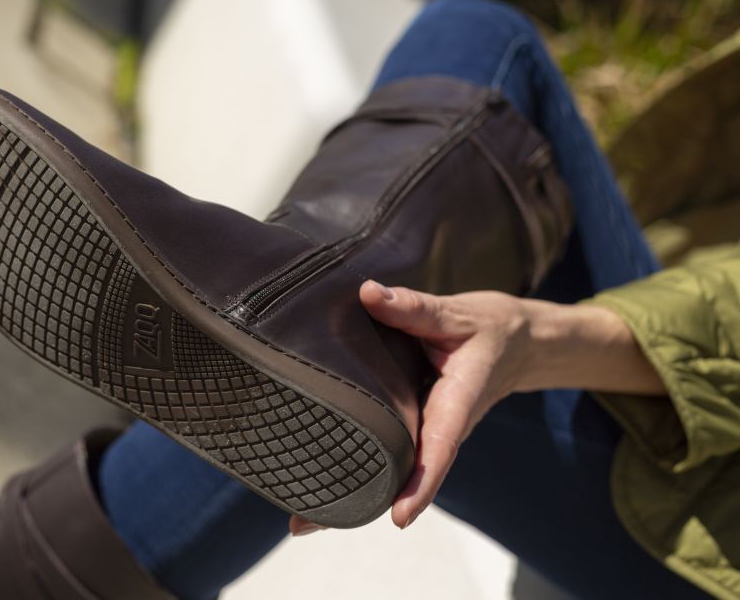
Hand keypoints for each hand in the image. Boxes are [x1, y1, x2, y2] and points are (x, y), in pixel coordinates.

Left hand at [290, 280, 662, 535]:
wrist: (518, 343)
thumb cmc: (490, 329)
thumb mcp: (458, 313)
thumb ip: (415, 307)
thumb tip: (368, 293)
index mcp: (457, 401)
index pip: (440, 447)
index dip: (421, 483)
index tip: (399, 518)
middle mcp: (439, 424)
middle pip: (403, 473)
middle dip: (361, 500)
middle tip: (306, 525)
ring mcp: (425, 427)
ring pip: (391, 466)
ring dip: (352, 489)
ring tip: (301, 517)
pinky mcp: (413, 421)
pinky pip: (387, 447)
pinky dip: (358, 463)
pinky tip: (319, 478)